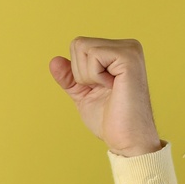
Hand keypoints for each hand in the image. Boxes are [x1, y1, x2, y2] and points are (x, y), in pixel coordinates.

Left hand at [48, 37, 162, 156]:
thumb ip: (69, 77)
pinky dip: (94, 77)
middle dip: (80, 73)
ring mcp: (130, 49)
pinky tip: (113, 87)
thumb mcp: (83, 94)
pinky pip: (93, 55)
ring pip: (82, 47)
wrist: (127, 139)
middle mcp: (127, 46)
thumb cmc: (110, 119)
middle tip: (103, 90)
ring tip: (109, 89)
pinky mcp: (129, 57)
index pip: (78, 46)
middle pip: (78, 44)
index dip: (77, 72)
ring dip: (87, 76)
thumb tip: (54, 60)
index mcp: (118, 52)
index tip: (98, 89)